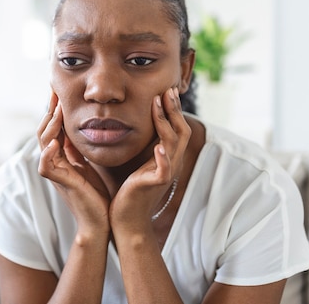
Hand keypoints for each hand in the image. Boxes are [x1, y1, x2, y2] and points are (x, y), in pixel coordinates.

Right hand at [37, 92, 110, 234]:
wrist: (100, 219)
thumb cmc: (96, 193)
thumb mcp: (87, 163)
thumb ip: (78, 148)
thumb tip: (79, 127)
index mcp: (61, 156)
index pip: (54, 127)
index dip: (55, 109)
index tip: (59, 91)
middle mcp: (54, 162)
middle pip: (44, 131)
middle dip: (50, 111)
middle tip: (55, 92)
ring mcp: (55, 172)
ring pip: (43, 144)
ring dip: (50, 126)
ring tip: (56, 110)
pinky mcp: (60, 184)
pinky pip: (46, 167)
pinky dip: (48, 155)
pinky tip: (53, 144)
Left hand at [110, 88, 191, 231]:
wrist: (127, 218)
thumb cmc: (130, 189)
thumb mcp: (139, 161)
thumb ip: (144, 145)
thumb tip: (135, 122)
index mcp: (168, 156)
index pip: (177, 127)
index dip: (173, 109)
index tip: (166, 90)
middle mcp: (171, 162)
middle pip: (180, 130)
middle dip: (173, 109)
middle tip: (167, 90)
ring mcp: (165, 173)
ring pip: (172, 143)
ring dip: (165, 122)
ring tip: (158, 104)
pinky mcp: (155, 184)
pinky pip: (164, 169)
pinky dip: (163, 158)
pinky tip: (158, 147)